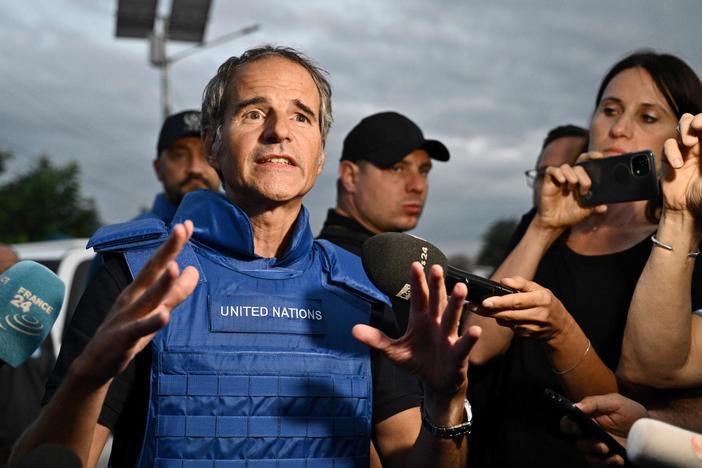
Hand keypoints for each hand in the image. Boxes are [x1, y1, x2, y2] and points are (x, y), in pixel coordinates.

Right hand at [72, 221, 198, 386]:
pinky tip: (164, 316)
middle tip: (181, 229)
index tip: (188, 224)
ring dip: (161, 283)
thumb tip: (194, 270)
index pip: (159, 262)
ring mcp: (127, 317)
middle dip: (167, 250)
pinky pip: (139, 329)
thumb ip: (175, 292)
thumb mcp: (155, 310)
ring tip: (175, 267)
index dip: (173, 244)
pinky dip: (151, 322)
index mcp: (139, 289)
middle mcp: (133, 298)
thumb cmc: (128, 334)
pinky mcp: (123, 338)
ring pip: (147, 298)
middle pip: (152, 270)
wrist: (95, 365)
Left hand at [353, 263, 480, 396]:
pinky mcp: (457, 354)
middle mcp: (436, 323)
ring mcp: (448, 337)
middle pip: (436, 301)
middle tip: (437, 267)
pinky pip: (463, 345)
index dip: (417, 282)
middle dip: (437, 285)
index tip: (414, 264)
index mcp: (421, 319)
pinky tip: (475, 329)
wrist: (436, 383)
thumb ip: (376, 339)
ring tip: (460, 287)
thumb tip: (353, 330)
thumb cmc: (417, 362)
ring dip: (456, 303)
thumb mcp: (393, 351)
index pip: (418, 297)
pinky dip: (469, 338)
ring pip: (452, 317)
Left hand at [476, 277, 573, 341]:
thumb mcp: (538, 288)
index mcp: (541, 299)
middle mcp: (538, 314)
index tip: (484, 302)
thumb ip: (521, 283)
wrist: (559, 326)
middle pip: (508, 314)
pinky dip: (503, 321)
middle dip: (488, 310)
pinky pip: (510, 328)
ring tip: (480, 308)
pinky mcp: (527, 336)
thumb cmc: (545, 302)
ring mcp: (532, 328)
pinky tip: (502, 316)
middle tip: (472, 306)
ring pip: (506, 322)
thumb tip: (503, 281)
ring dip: (493, 315)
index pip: (517, 301)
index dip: (500, 302)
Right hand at [538, 154, 606, 228]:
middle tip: (584, 189)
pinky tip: (562, 181)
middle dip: (584, 176)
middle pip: (579, 165)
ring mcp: (560, 179)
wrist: (556, 223)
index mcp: (582, 180)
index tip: (600, 156)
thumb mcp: (586, 212)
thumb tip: (603, 207)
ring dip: (571, 175)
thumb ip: (595, 208)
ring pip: (566, 167)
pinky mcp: (549, 182)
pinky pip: (551, 170)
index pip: (587, 162)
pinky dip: (557, 173)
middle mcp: (571, 177)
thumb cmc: (571, 214)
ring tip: (572, 187)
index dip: (592, 156)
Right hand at [561, 393, 647, 466]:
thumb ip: (594, 402)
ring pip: (586, 453)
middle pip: (575, 440)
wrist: (650, 428)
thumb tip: (576, 407)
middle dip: (585, 442)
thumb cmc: (631, 412)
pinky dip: (606, 462)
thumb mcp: (615, 402)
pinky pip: (599, 463)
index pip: (569, 422)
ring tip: (609, 449)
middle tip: (599, 443)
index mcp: (587, 417)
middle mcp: (589, 433)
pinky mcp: (607, 458)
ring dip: (595, 452)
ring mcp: (597, 447)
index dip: (569, 425)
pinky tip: (618, 458)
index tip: (577, 427)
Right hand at [662, 113, 701, 217]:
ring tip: (688, 143)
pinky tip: (678, 165)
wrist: (688, 211)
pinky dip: (671, 152)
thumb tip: (700, 141)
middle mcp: (701, 144)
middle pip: (695, 120)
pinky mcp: (670, 158)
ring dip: (683, 130)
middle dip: (695, 121)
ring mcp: (685, 150)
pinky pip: (668, 145)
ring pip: (682, 126)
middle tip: (696, 128)